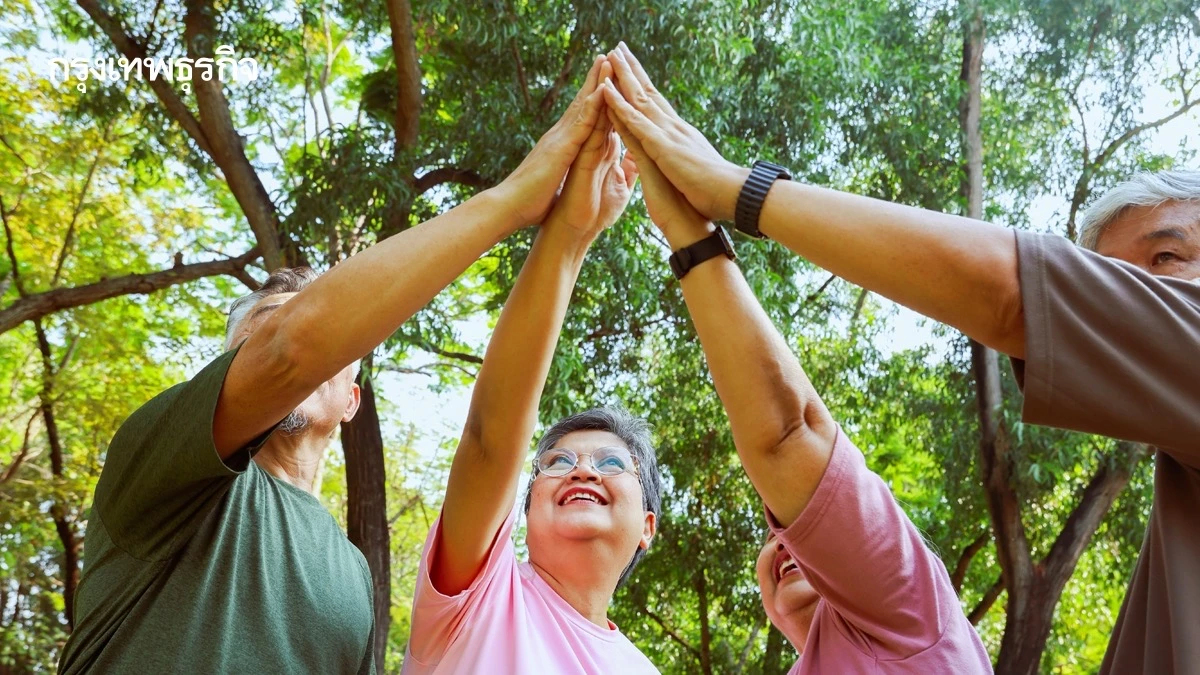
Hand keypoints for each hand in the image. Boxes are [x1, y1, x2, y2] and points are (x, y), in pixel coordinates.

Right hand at [491, 55, 608, 227]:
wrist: (509, 208)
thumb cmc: (530, 203)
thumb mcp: (555, 185)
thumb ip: (564, 175)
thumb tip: (567, 177)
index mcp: (561, 146)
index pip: (582, 118)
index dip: (593, 98)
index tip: (605, 81)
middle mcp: (559, 136)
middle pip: (582, 103)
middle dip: (595, 79)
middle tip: (608, 56)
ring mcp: (560, 139)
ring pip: (583, 105)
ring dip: (596, 81)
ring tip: (608, 59)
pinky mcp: (562, 148)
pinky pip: (582, 123)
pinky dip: (593, 104)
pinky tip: (604, 88)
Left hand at [601, 43, 749, 221]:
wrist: (730, 196)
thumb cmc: (712, 193)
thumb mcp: (691, 173)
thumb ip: (681, 162)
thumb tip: (679, 159)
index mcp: (679, 136)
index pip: (658, 104)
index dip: (643, 85)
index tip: (632, 67)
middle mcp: (673, 128)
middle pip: (648, 92)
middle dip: (632, 69)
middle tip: (618, 47)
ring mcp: (667, 135)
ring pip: (639, 100)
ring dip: (623, 76)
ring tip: (610, 54)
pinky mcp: (661, 147)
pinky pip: (635, 122)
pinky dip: (620, 105)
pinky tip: (606, 90)